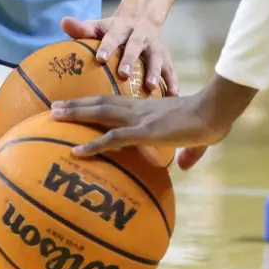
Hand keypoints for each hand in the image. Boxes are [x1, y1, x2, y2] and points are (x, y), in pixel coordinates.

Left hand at [52, 76, 257, 169]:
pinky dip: (93, 145)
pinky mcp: (143, 132)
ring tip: (53, 115)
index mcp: (148, 109)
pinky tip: (76, 150)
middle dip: (77, 104)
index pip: (117, 103)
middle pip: (101, 103)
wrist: (215, 112)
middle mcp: (139, 110)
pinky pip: (112, 139)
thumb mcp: (197, 140)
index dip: (97, 104)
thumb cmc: (210, 121)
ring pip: (100, 113)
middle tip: (54, 106)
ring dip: (76, 113)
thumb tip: (185, 166)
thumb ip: (189, 153)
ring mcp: (139, 119)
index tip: (80, 106)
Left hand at [62, 14, 176, 95]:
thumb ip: (82, 28)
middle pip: (135, 46)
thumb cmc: (112, 31)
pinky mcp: (166, 57)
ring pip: (156, 58)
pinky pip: (171, 70)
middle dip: (130, 59)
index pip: (112, 36)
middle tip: (124, 74)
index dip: (107, 46)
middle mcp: (139, 35)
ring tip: (152, 87)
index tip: (100, 58)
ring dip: (155, 71)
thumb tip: (64, 21)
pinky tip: (174, 96)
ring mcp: (154, 46)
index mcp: (120, 28)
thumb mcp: (99, 27)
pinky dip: (173, 82)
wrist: (142, 19)